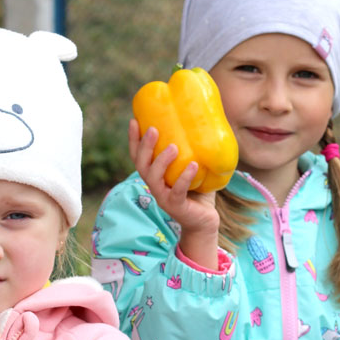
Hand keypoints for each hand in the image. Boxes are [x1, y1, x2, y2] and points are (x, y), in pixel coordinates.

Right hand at [129, 119, 220, 269]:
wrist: (205, 221)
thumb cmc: (199, 191)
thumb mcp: (194, 167)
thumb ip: (194, 149)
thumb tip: (206, 118)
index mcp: (155, 175)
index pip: (137, 156)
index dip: (133, 140)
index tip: (134, 120)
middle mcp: (155, 186)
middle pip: (141, 165)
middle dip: (144, 147)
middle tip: (153, 129)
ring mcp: (164, 197)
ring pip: (154, 178)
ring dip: (161, 161)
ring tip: (173, 147)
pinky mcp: (176, 207)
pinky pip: (177, 191)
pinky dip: (184, 177)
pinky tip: (193, 165)